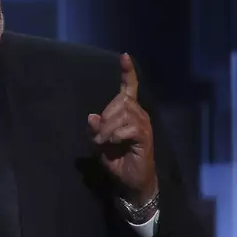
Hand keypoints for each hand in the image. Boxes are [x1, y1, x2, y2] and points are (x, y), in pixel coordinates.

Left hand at [87, 54, 157, 205]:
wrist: (131, 180)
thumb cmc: (117, 159)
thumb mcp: (100, 142)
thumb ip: (95, 129)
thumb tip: (91, 116)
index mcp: (128, 112)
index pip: (129, 88)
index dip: (127, 73)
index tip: (124, 56)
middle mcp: (139, 114)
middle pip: (119, 102)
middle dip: (104, 120)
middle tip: (99, 138)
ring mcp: (143, 125)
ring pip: (122, 115)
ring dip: (107, 130)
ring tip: (105, 143)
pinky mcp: (145, 137)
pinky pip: (127, 128)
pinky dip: (115, 135)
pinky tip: (113, 143)